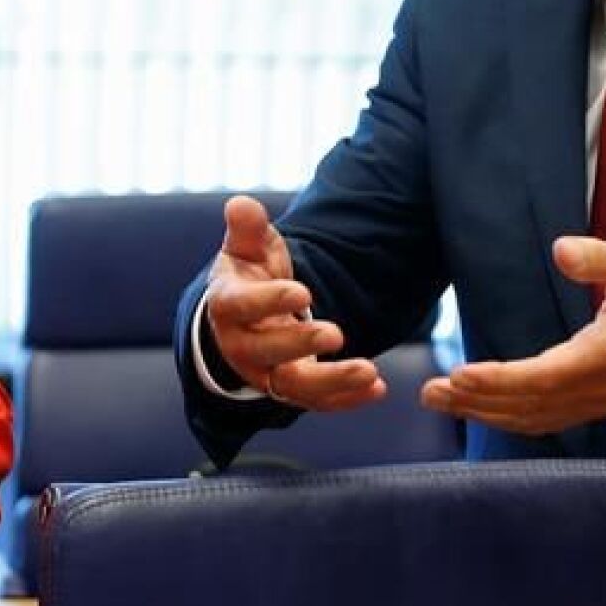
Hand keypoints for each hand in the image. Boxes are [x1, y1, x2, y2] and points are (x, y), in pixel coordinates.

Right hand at [202, 195, 385, 411]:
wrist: (244, 318)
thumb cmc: (249, 274)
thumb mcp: (246, 248)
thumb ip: (247, 228)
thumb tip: (241, 204)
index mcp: (227, 306)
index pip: (241, 307)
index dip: (269, 301)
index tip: (303, 293)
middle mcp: (242, 346)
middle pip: (268, 352)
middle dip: (302, 344)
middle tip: (336, 333)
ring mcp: (265, 372)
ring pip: (294, 387)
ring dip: (332, 381)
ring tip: (369, 371)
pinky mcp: (289, 390)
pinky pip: (317, 401)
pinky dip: (347, 399)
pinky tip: (378, 388)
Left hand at [420, 237, 605, 434]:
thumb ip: (604, 257)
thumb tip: (562, 250)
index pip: (546, 374)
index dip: (501, 379)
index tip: (460, 374)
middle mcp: (599, 385)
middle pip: (530, 403)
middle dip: (478, 400)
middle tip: (431, 392)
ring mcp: (598, 400)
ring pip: (535, 417)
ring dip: (486, 412)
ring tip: (442, 401)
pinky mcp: (596, 403)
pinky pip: (547, 419)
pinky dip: (510, 418)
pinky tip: (481, 409)